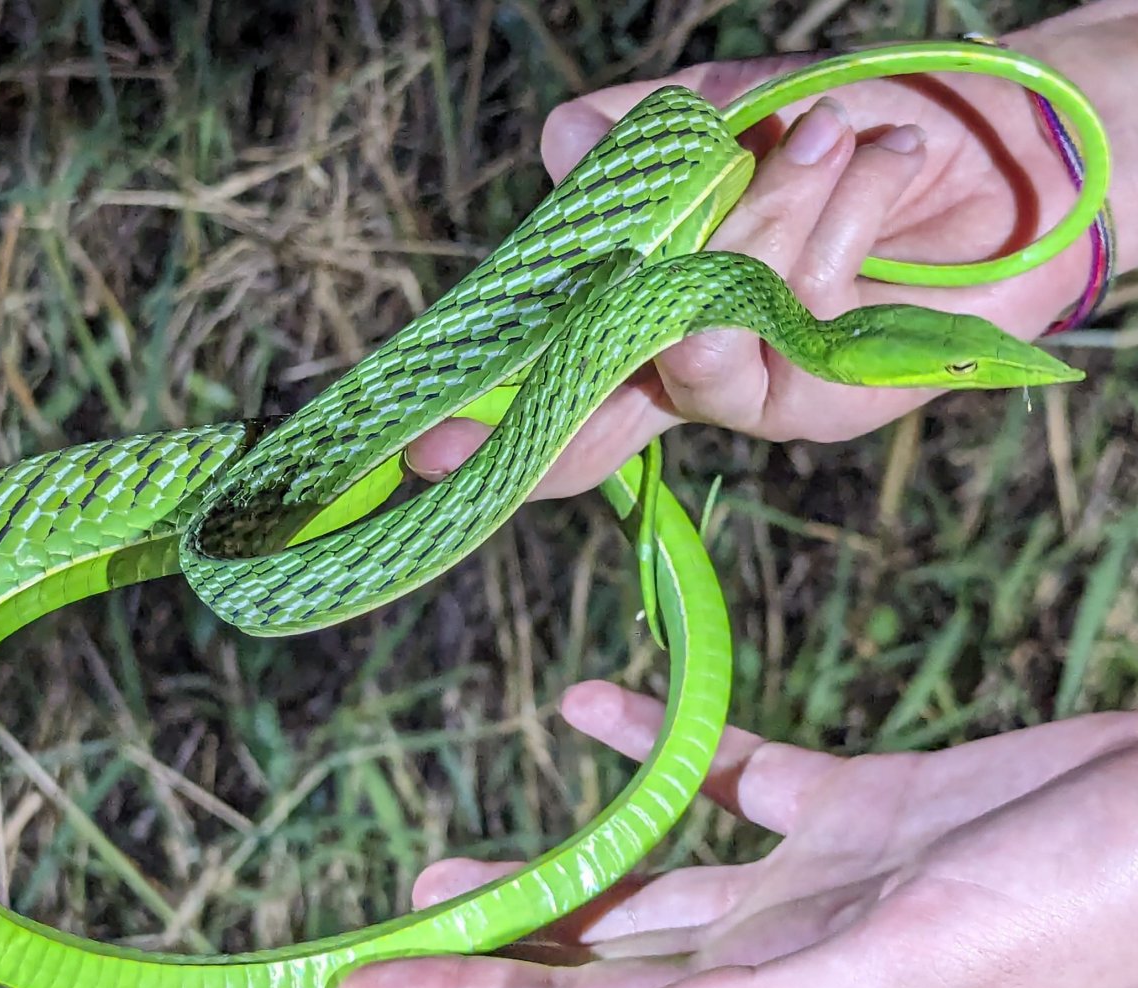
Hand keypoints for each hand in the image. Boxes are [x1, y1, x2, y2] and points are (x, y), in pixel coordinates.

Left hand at [335, 681, 1137, 987]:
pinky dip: (663, 743)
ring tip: (452, 859)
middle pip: (597, 955)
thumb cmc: (1078, 895)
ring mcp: (817, 877)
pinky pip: (733, 774)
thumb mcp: (921, 955)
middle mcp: (780, 947)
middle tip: (392, 923)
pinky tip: (591, 703)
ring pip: (650, 877)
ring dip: (556, 866)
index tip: (358, 985)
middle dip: (492, 948)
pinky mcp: (856, 804)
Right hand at [408, 36, 1097, 495]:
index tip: (420, 441)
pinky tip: (865, 153)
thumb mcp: (738, 109)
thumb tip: (557, 143)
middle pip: (585, 422)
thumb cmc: (856, 130)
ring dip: (760, 216)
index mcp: (640, 299)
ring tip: (829, 130)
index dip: (484, 413)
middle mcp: (678, 360)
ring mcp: (746, 388)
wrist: (1004, 154)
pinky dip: (820, 219)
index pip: (545, 368)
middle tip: (474, 409)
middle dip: (532, 421)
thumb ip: (649, 134)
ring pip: (690, 332)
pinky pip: (780, 318)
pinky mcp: (817, 402)